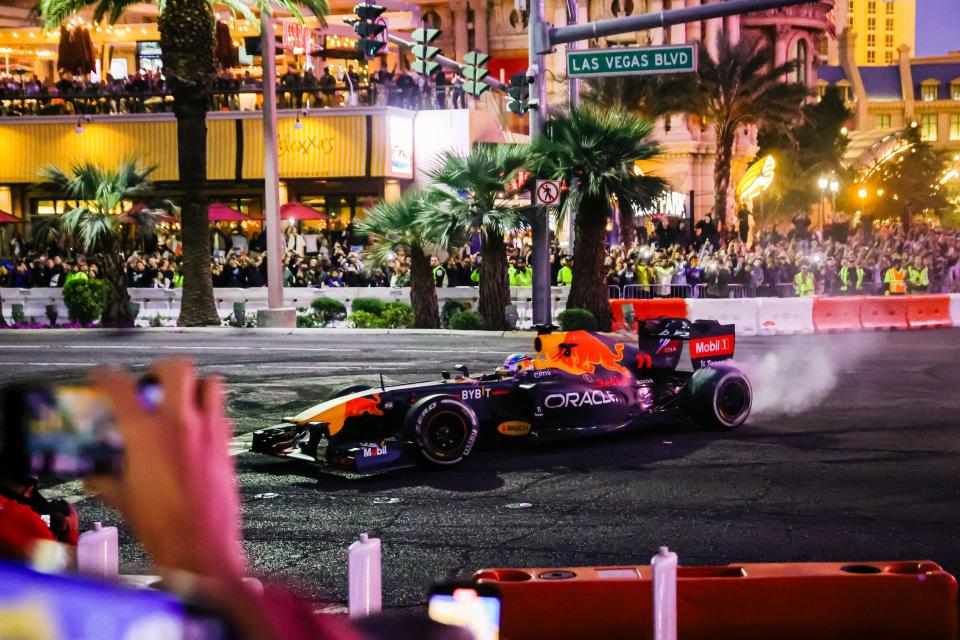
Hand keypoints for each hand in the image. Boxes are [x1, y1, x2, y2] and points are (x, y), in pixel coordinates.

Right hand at [86, 359, 244, 580]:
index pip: (121, 387)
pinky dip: (211, 413)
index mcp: (145, 434)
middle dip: (163, 368)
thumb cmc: (163, 527)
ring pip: (211, 383)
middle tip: (154, 381)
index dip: (108, 376)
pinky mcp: (227, 444)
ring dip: (196, 385)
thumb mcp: (125, 500)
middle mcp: (180, 424)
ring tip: (183, 399)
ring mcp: (209, 431)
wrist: (201, 547)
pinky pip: (223, 413)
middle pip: (177, 368)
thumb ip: (108, 481)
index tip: (104, 376)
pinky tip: (200, 429)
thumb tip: (95, 477)